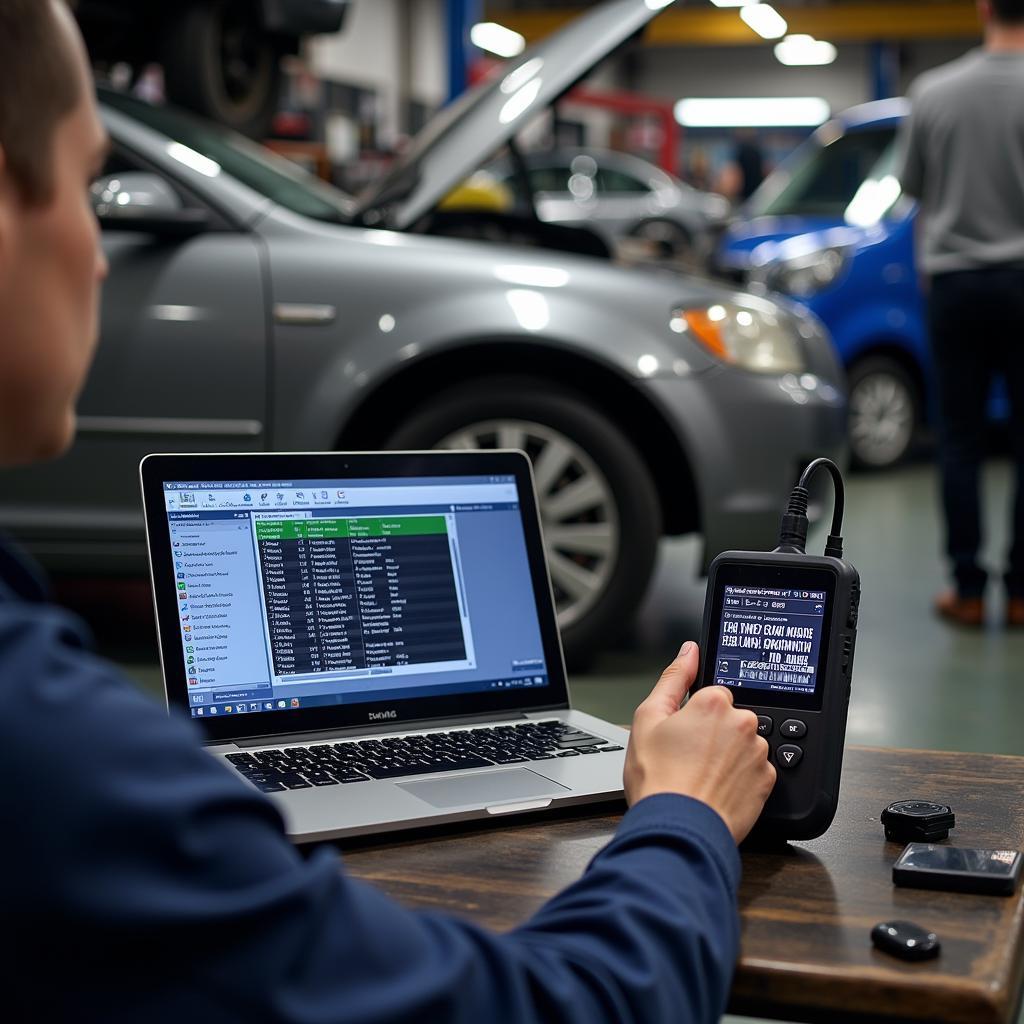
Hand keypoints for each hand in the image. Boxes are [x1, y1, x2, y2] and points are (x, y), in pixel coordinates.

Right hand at [624, 642, 776, 842]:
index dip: (693, 715)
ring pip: (743, 745)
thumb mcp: (648, 718)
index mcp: (714, 702)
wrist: (678, 829)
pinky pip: (754, 771)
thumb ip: (673, 677)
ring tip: (700, 777)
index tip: (682, 734)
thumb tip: (688, 652)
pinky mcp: (767, 783)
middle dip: (713, 734)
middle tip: (688, 758)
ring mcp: (759, 754)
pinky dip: (739, 779)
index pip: (711, 695)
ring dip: (727, 757)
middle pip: (729, 719)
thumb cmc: (658, 778)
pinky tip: (716, 789)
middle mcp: (744, 723)